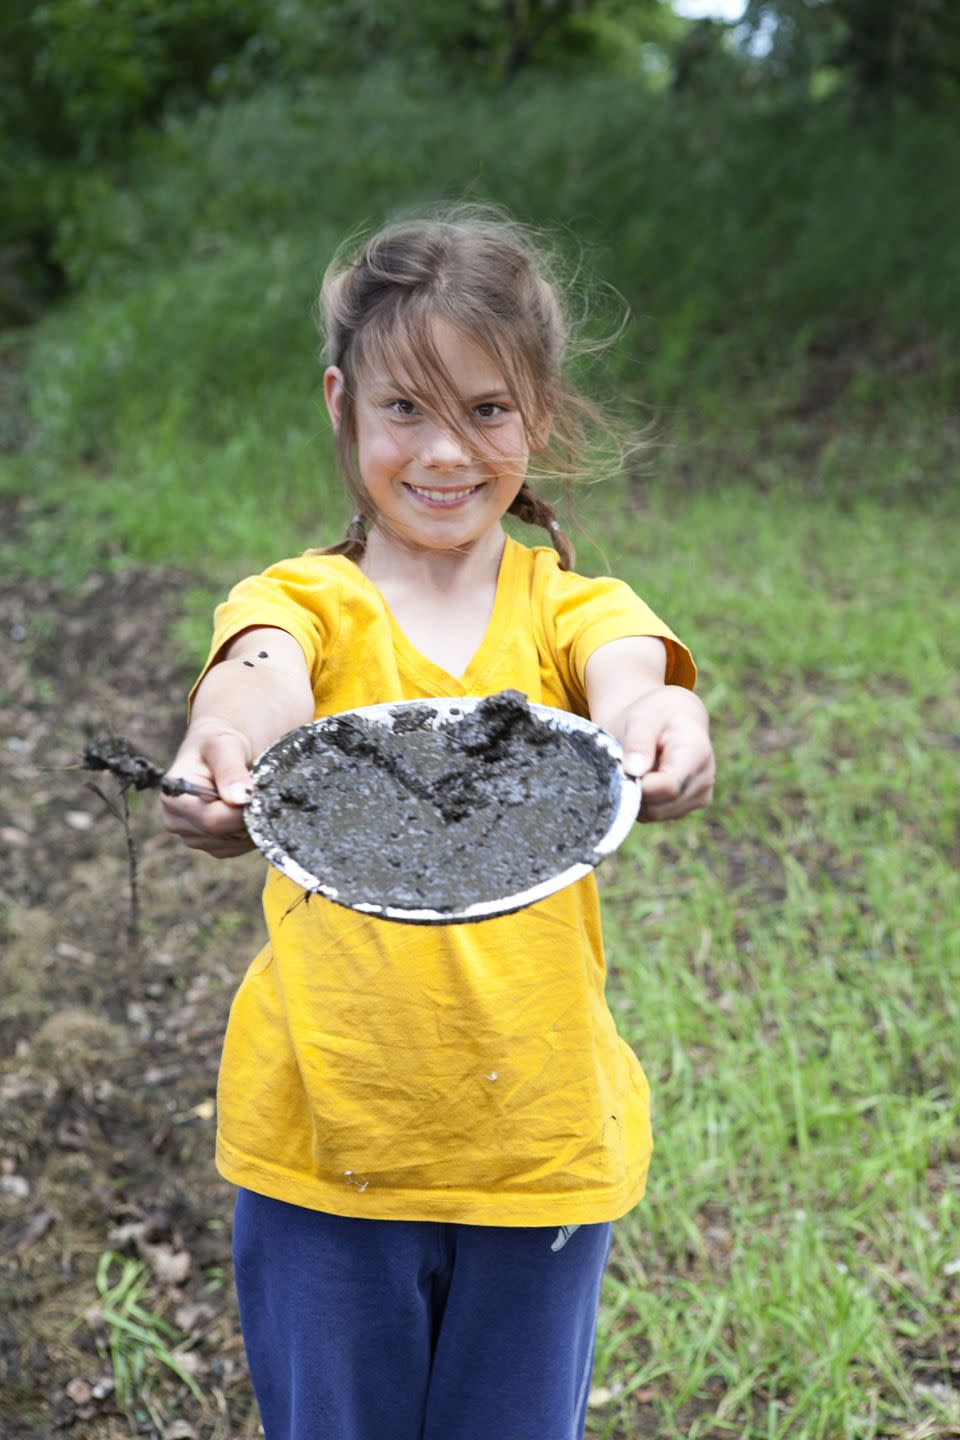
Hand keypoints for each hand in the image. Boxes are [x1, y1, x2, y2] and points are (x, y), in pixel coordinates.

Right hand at [161, 721, 256, 857]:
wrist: (219, 752)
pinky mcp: (209, 845)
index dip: (241, 811)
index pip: (212, 820)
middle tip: (256, 791)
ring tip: (247, 796)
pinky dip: (249, 832)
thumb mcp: (224, 745)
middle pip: (223, 835)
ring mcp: (191, 837)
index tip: (257, 792)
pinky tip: (247, 810)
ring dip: (249, 823)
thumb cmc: (217, 744)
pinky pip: (237, 848)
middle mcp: (176, 822)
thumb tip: (239, 799)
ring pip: (233, 844)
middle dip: (246, 815)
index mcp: (173, 797)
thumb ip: (230, 770)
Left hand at [617, 686, 714, 821]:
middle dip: (634, 790)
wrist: (672, 720)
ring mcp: (700, 795)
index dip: (639, 785)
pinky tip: (642, 778)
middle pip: (659, 805)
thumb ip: (638, 741)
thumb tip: (633, 771)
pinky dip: (641, 802)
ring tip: (635, 768)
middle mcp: (705, 778)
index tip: (621, 768)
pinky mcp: (689, 806)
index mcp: (697, 752)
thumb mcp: (643, 717)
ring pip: (655, 814)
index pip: (668, 786)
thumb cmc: (655, 715)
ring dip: (636, 797)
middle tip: (623, 764)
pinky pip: (655, 815)